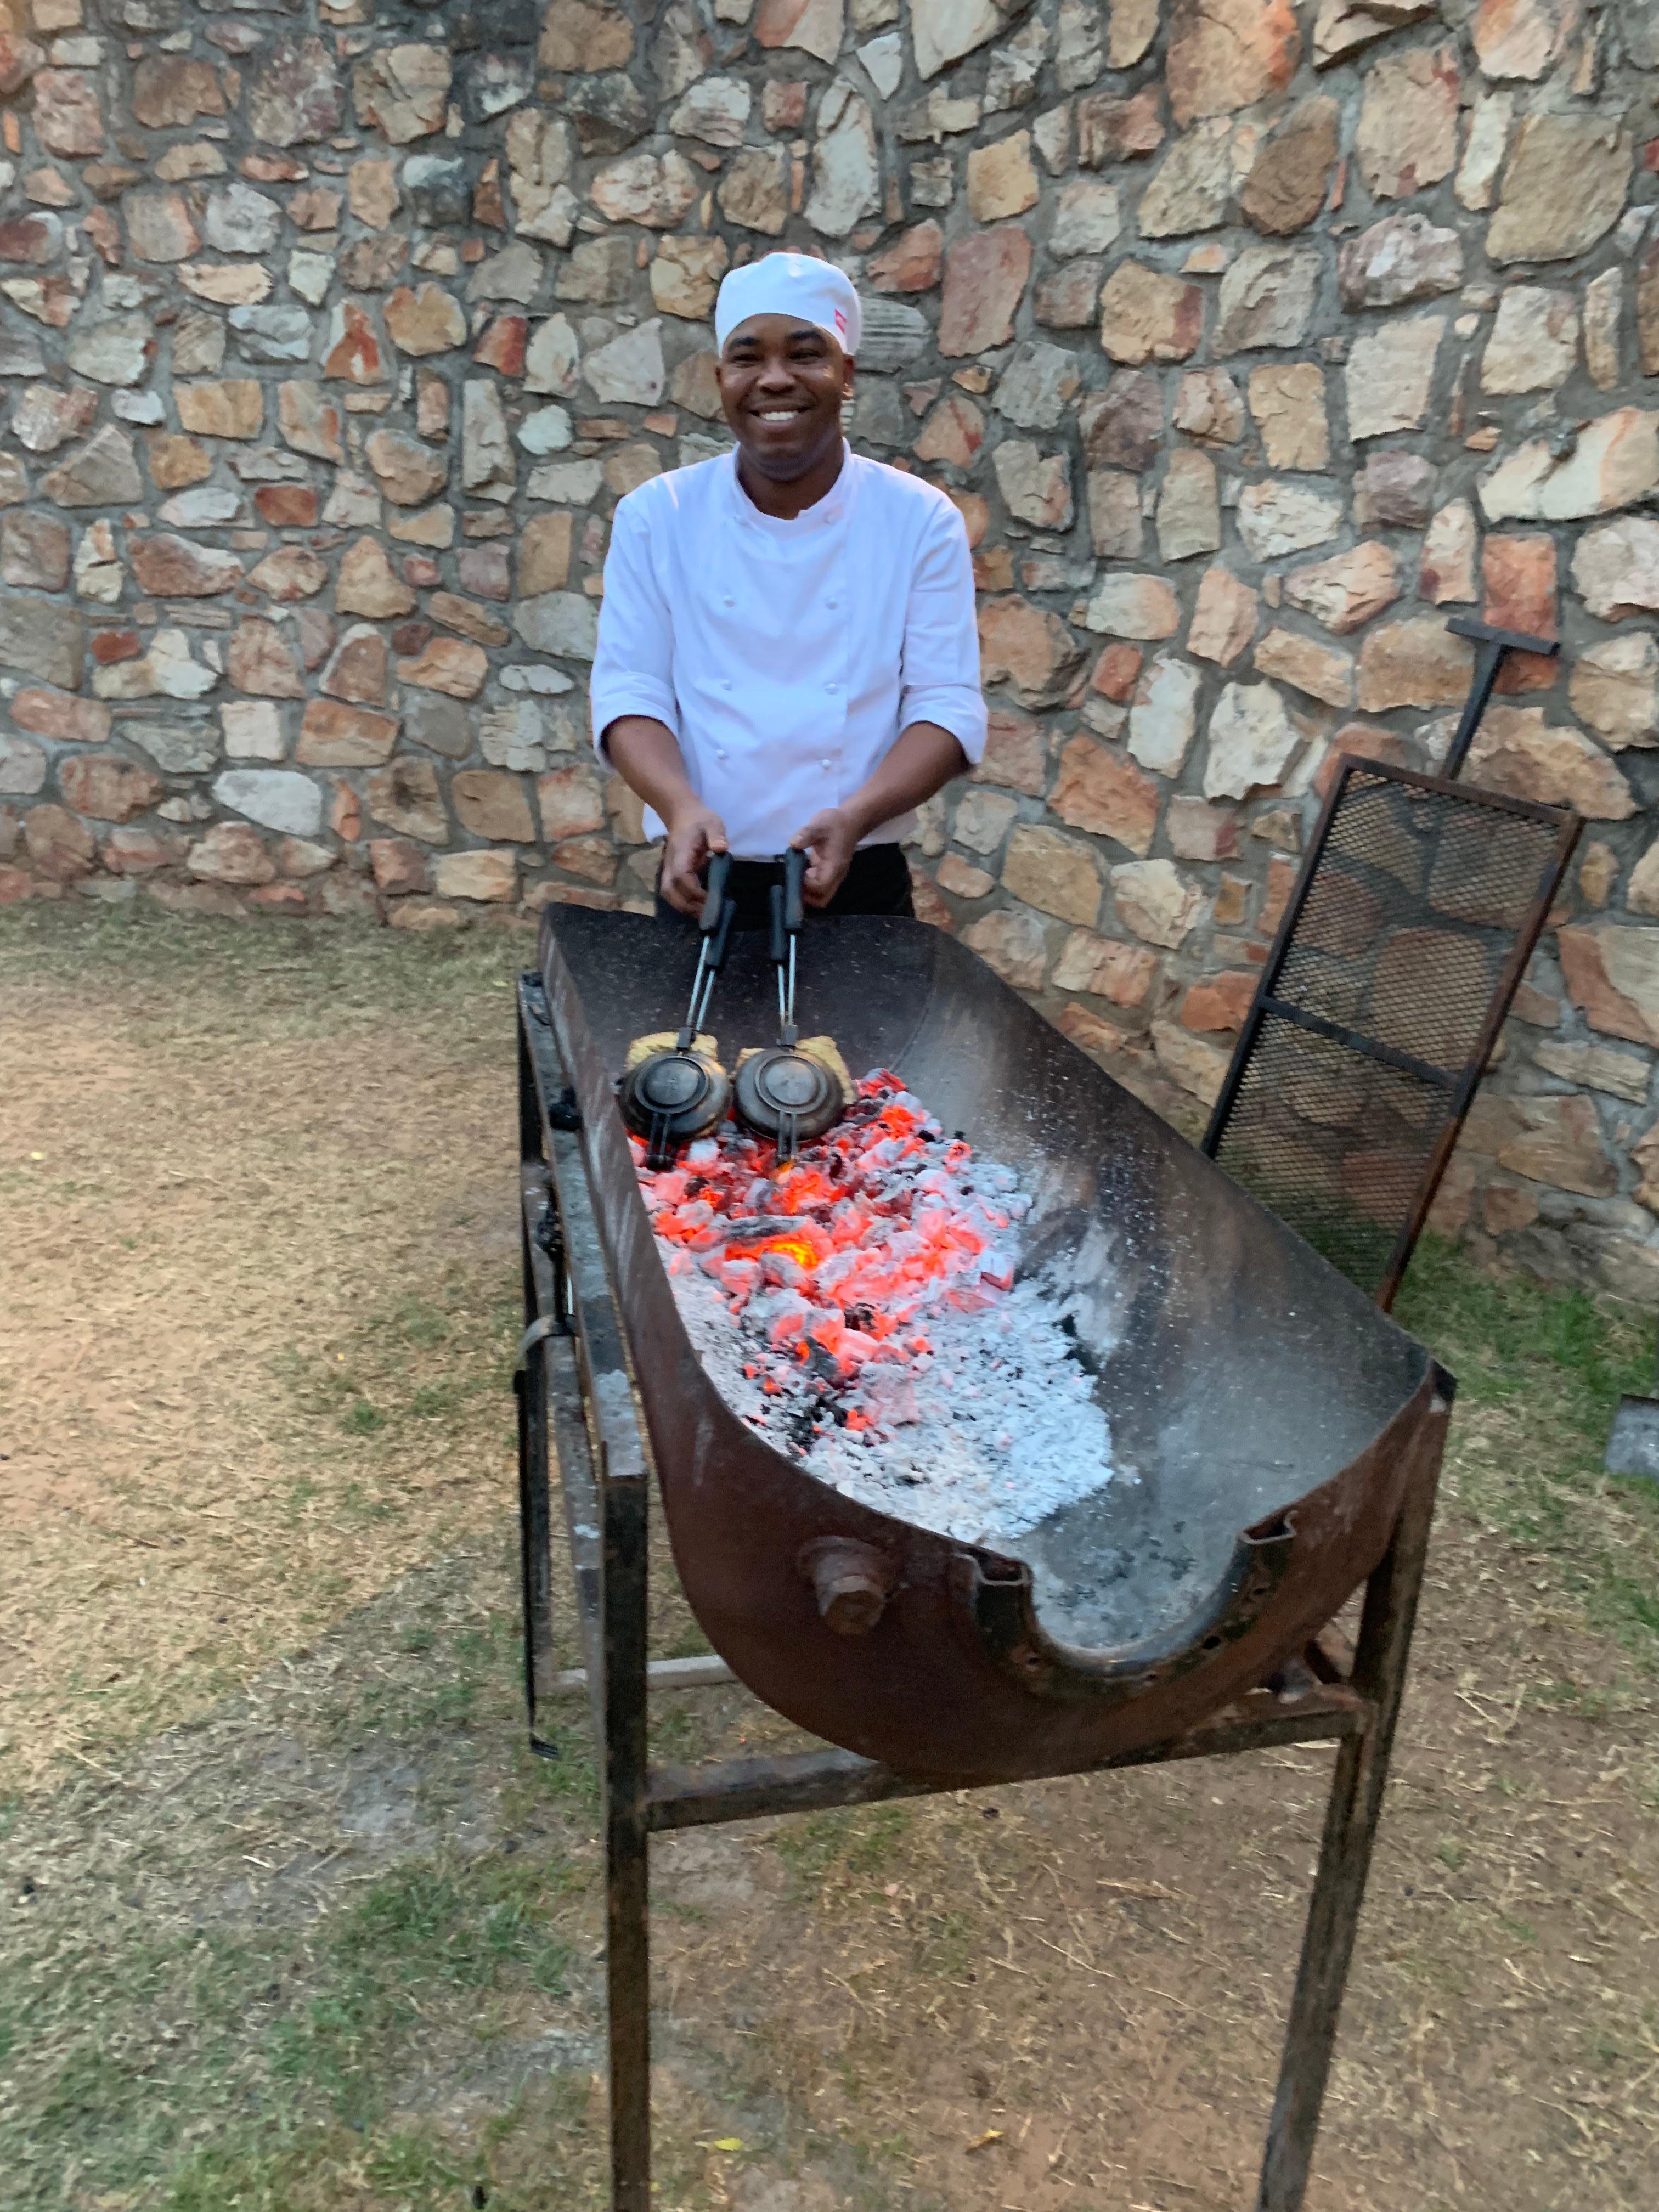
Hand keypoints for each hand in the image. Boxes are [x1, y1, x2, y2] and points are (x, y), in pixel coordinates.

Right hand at [660, 801, 728, 915]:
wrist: (682, 815)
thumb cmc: (699, 820)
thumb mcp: (712, 823)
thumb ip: (716, 835)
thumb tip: (721, 848)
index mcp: (680, 852)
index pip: (681, 875)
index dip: (694, 890)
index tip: (711, 898)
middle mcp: (670, 864)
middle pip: (670, 890)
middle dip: (688, 905)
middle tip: (710, 914)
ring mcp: (668, 870)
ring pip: (669, 894)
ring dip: (684, 908)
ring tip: (705, 915)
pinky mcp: (671, 875)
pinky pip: (673, 893)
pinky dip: (683, 904)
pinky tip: (699, 908)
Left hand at [791, 806, 859, 908]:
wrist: (849, 822)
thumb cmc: (835, 823)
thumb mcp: (820, 825)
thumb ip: (807, 834)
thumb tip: (793, 843)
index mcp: (834, 867)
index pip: (821, 886)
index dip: (806, 884)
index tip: (794, 873)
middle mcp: (835, 876)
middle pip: (821, 900)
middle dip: (805, 896)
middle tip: (790, 882)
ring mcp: (831, 877)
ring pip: (819, 896)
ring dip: (804, 892)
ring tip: (792, 878)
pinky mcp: (826, 874)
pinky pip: (816, 888)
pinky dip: (805, 886)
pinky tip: (795, 873)